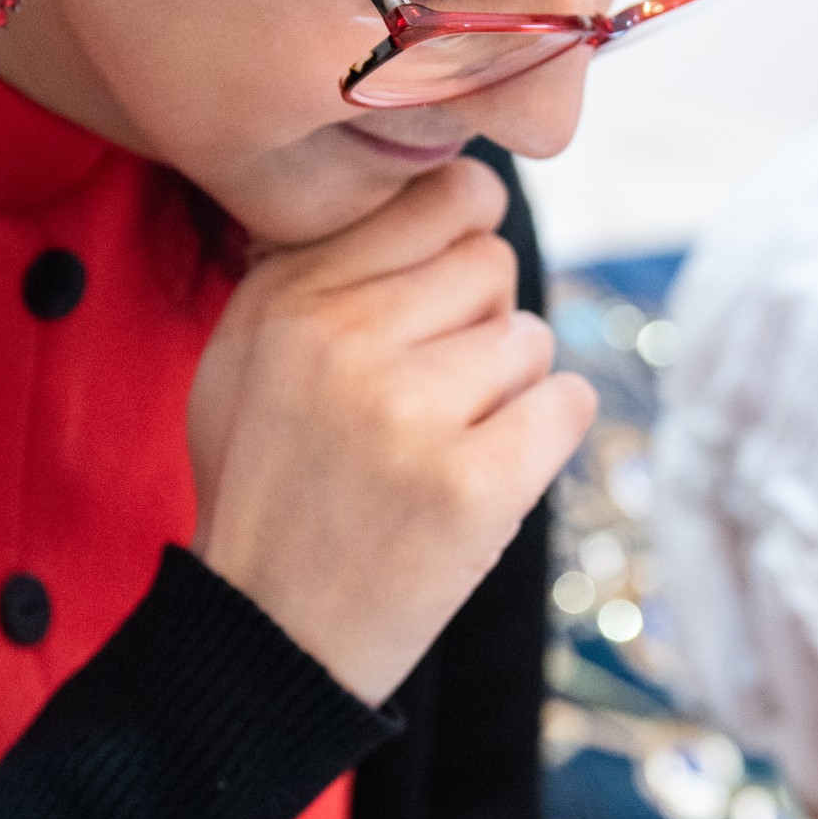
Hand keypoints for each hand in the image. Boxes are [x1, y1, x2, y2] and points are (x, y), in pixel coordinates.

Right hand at [188, 158, 596, 702]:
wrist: (268, 632)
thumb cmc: (270, 480)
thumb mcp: (249, 350)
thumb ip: (328, 261)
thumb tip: (460, 186)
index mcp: (292, 294)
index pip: (442, 197)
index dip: (464, 235)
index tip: (452, 285)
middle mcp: (346, 337)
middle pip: (493, 265)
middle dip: (479, 323)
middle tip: (430, 395)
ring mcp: (412, 412)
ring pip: (530, 340)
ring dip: (508, 391)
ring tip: (442, 445)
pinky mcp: (474, 483)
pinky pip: (568, 404)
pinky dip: (545, 435)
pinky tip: (490, 471)